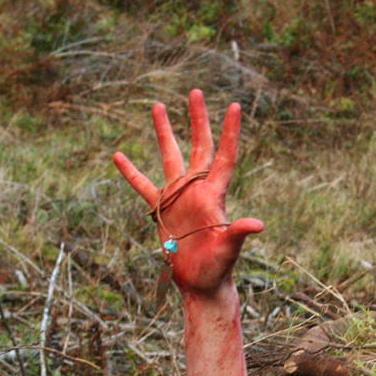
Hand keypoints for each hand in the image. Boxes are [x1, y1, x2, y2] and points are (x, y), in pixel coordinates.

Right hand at [113, 89, 262, 297]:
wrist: (201, 283)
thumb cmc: (218, 268)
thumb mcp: (228, 250)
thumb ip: (238, 234)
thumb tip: (258, 224)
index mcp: (215, 195)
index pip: (224, 156)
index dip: (229, 132)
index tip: (232, 105)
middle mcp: (198, 189)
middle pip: (199, 147)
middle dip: (197, 120)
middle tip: (194, 92)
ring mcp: (180, 197)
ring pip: (171, 157)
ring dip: (165, 133)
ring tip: (157, 106)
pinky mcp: (163, 210)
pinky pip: (144, 186)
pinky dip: (131, 172)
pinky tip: (118, 156)